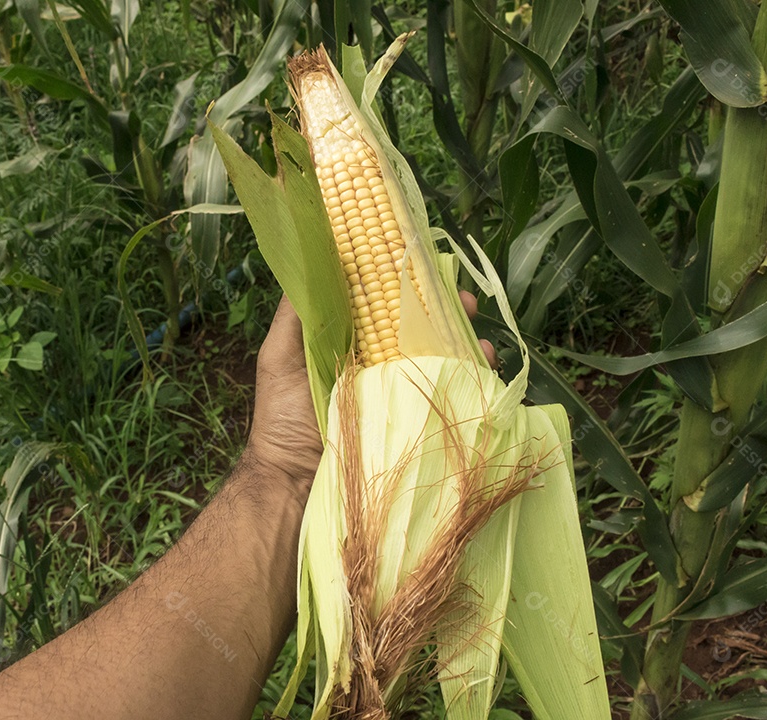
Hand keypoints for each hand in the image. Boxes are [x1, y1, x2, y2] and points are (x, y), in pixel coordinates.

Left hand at [245, 291, 495, 498]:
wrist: (294, 482)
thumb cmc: (282, 417)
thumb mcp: (280, 356)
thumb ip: (296, 313)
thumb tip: (309, 256)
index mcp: (350, 342)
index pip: (386, 303)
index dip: (410, 285)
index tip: (430, 269)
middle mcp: (380, 363)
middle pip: (421, 328)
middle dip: (449, 310)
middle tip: (468, 303)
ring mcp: (399, 392)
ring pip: (443, 357)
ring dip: (467, 342)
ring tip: (483, 341)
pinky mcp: (414, 421)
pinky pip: (449, 394)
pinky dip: (473, 379)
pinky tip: (486, 367)